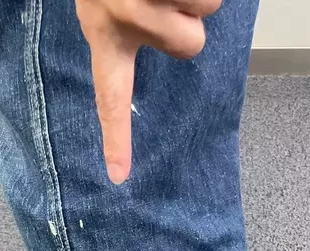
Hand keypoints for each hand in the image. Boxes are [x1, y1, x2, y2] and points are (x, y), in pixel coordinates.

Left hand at [76, 0, 220, 183]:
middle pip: (191, 45)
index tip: (119, 175)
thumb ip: (124, 29)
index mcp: (105, 34)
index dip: (117, 138)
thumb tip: (167, 42)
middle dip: (188, 18)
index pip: (111, 98)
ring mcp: (144, 1)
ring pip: (208, 8)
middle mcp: (125, 20)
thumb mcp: (101, 0)